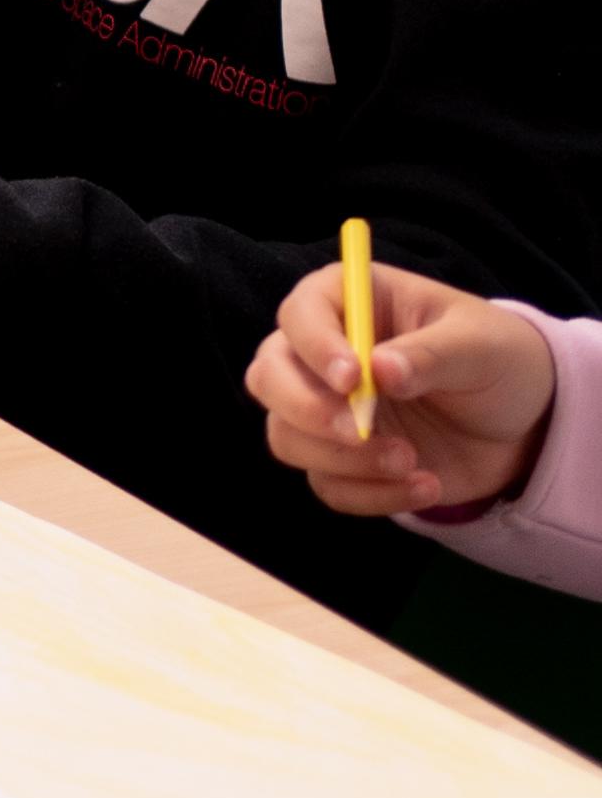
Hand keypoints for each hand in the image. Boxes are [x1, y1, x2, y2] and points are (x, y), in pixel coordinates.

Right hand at [247, 260, 556, 518]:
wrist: (527, 427)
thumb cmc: (499, 360)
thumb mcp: (479, 346)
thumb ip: (431, 354)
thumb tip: (382, 370)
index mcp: (350, 302)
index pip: (301, 314)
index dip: (315, 346)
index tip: (352, 380)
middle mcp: (323, 354)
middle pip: (269, 376)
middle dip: (305, 409)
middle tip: (356, 430)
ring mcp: (328, 411)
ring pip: (285, 436)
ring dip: (341, 459)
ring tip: (410, 461)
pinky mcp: (343, 462)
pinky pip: (327, 484)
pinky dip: (371, 494)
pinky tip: (427, 484)